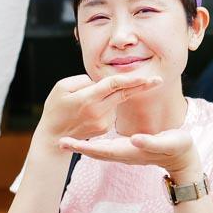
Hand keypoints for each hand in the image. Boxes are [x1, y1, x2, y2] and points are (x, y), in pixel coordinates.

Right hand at [38, 73, 162, 141]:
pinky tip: (89, 111)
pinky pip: (110, 110)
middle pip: (123, 94)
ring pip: (115, 101)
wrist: (53, 136)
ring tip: (86, 101)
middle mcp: (98, 111)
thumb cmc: (55, 108)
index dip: (130, 80)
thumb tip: (100, 81)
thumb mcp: (61, 87)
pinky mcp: (104, 128)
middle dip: (141, 86)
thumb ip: (83, 80)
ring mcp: (103, 122)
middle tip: (158, 79)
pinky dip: (105, 105)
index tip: (145, 76)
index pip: (113, 86)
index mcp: (87, 99)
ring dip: (112, 95)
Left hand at [58, 127, 200, 179]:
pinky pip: (107, 147)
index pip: (101, 150)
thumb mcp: (167, 142)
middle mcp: (124, 153)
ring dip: (83, 146)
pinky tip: (87, 138)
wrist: (184, 158)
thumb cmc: (178, 148)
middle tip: (58, 142)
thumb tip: (133, 139)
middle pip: (96, 152)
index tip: (67, 143)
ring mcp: (126, 152)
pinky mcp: (129, 148)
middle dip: (77, 147)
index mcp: (130, 150)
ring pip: (100, 150)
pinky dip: (94, 144)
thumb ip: (151, 141)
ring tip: (67, 141)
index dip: (83, 147)